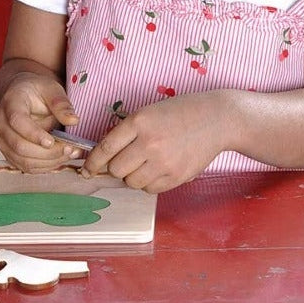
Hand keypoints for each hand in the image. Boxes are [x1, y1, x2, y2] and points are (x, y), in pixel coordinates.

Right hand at [0, 69, 80, 171]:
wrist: (22, 96)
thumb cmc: (36, 91)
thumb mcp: (51, 88)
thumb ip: (61, 104)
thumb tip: (73, 121)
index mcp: (10, 103)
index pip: (17, 121)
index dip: (33, 133)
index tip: (51, 141)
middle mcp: (1, 123)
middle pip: (20, 146)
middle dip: (48, 152)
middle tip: (70, 148)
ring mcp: (3, 140)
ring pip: (24, 161)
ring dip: (50, 161)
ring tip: (70, 153)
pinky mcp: (10, 153)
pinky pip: (27, 167)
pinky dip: (46, 166)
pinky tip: (61, 158)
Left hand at [82, 91, 226, 192]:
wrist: (216, 119)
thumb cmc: (179, 112)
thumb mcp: (148, 113)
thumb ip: (128, 132)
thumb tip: (106, 156)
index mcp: (138, 122)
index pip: (106, 148)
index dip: (93, 161)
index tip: (87, 168)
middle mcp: (149, 143)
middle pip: (116, 169)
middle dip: (115, 169)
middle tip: (123, 162)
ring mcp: (164, 162)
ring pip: (132, 182)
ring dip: (132, 177)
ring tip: (143, 164)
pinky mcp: (177, 176)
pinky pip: (150, 189)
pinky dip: (148, 183)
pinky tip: (156, 170)